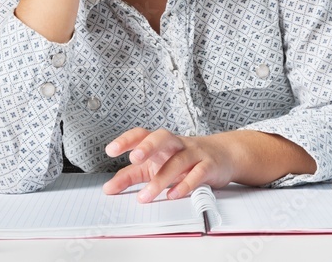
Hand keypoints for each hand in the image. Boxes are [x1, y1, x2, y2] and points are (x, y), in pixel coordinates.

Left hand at [102, 128, 237, 202]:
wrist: (222, 155)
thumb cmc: (184, 159)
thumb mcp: (155, 166)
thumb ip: (131, 176)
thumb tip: (109, 187)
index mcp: (161, 142)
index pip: (142, 134)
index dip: (126, 140)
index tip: (111, 150)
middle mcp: (176, 144)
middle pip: (162, 137)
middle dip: (148, 146)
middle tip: (134, 159)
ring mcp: (194, 153)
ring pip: (178, 161)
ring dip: (161, 179)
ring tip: (145, 196)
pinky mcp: (208, 166)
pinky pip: (197, 173)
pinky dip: (185, 184)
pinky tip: (173, 195)